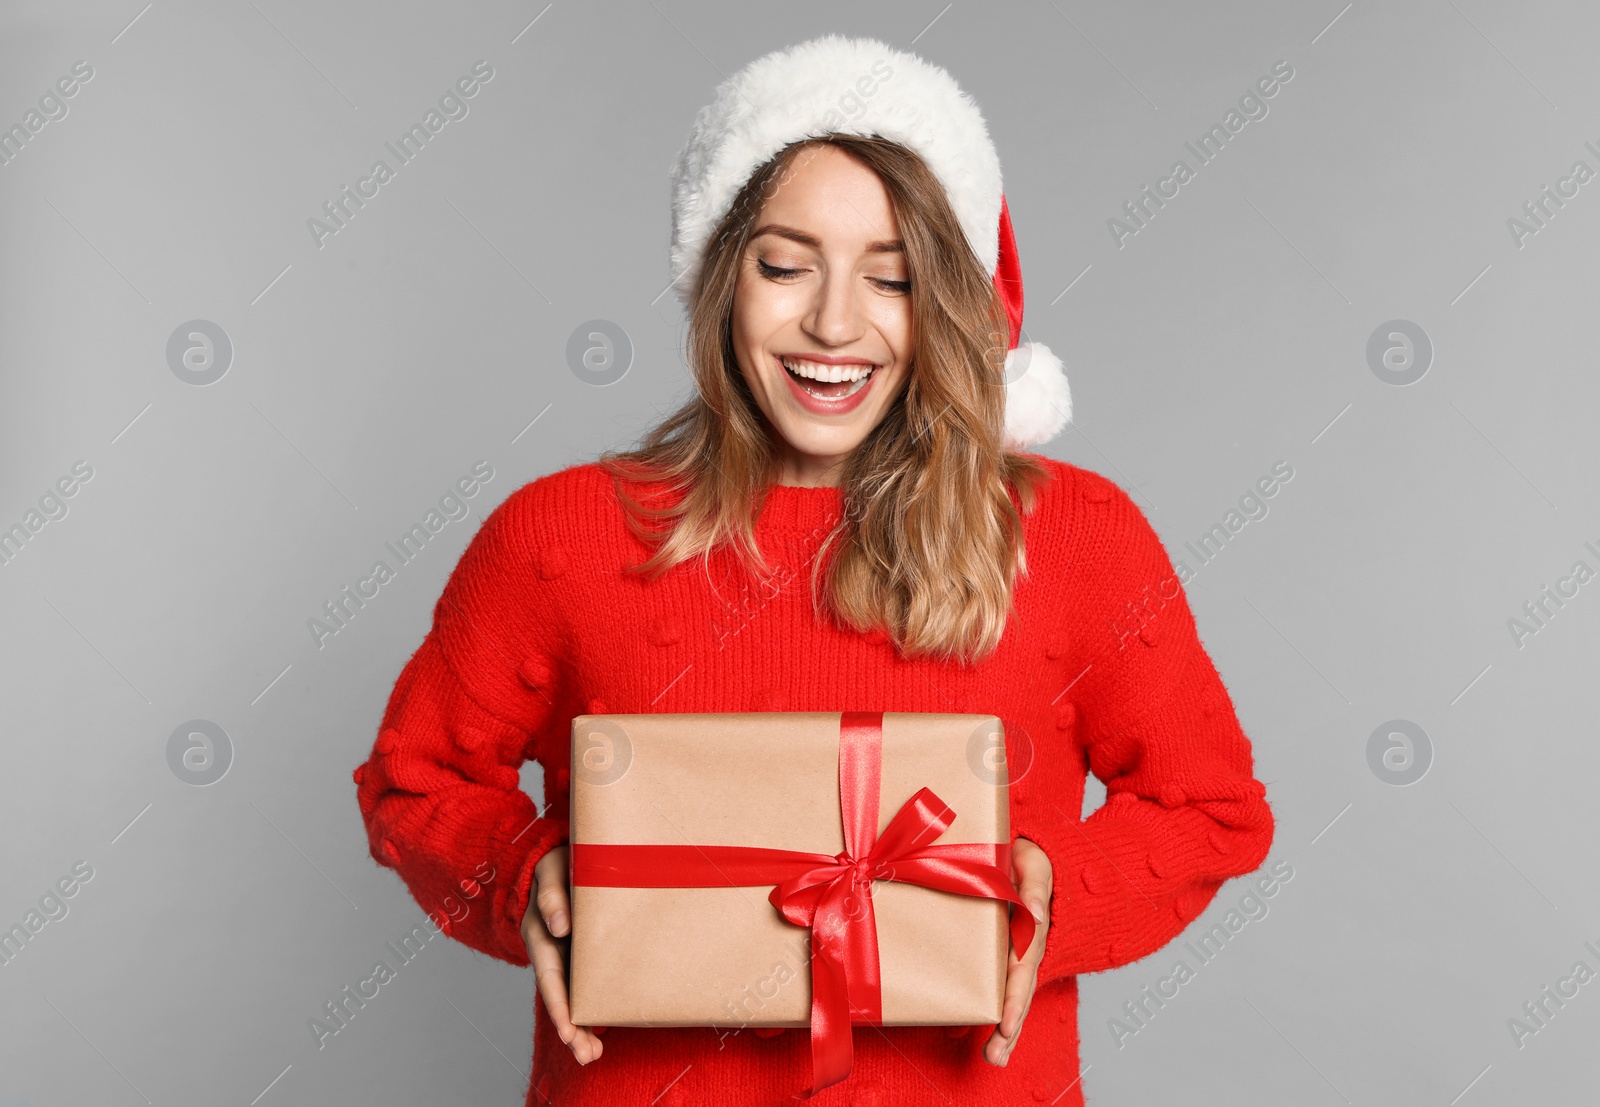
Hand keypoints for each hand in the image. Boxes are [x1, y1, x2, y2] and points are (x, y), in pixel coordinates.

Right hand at [521, 845, 604, 1064]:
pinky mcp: (583, 953)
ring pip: (573, 995)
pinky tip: (603, 1032)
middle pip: (560, 996)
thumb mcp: (551, 869)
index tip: (569, 1031)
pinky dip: (593, 1008)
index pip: (549, 976)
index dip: (559, 1005)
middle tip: (586, 1055)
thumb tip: (560, 926)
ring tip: (592, 1055)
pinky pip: (587, 984)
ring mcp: (567, 954)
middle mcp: (552, 950)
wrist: (567, 854)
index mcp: (541, 933)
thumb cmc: (560, 860)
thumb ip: (551, 893)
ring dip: (582, 1028)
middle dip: (571, 1029)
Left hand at [984, 836, 1051, 1065]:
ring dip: (1002, 1030)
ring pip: (1007, 997)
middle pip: (1018, 995)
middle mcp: (1022, 950)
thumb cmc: (1026, 858)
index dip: (1015, 999)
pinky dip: (980, 1009)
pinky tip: (960, 1033)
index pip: (1023, 971)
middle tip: (996, 1055)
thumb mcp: (1034, 863)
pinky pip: (989, 985)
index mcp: (1031, 932)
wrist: (1021, 853)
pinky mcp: (995, 954)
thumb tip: (1038, 911)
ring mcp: (1010, 955)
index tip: (1006, 1024)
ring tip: (993, 1058)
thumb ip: (1035, 885)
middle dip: (1010, 1027)